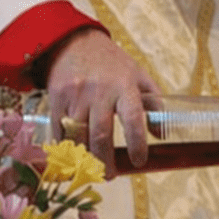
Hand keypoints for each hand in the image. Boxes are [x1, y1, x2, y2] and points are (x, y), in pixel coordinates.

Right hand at [45, 29, 160, 177]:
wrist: (74, 42)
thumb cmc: (112, 63)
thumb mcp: (139, 75)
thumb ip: (154, 103)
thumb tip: (162, 135)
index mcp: (125, 85)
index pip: (133, 118)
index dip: (137, 143)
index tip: (139, 161)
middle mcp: (100, 91)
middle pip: (101, 135)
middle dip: (106, 161)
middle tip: (110, 176)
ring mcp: (76, 95)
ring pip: (79, 136)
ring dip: (85, 158)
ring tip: (92, 169)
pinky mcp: (56, 98)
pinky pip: (60, 129)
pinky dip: (66, 147)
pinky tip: (74, 155)